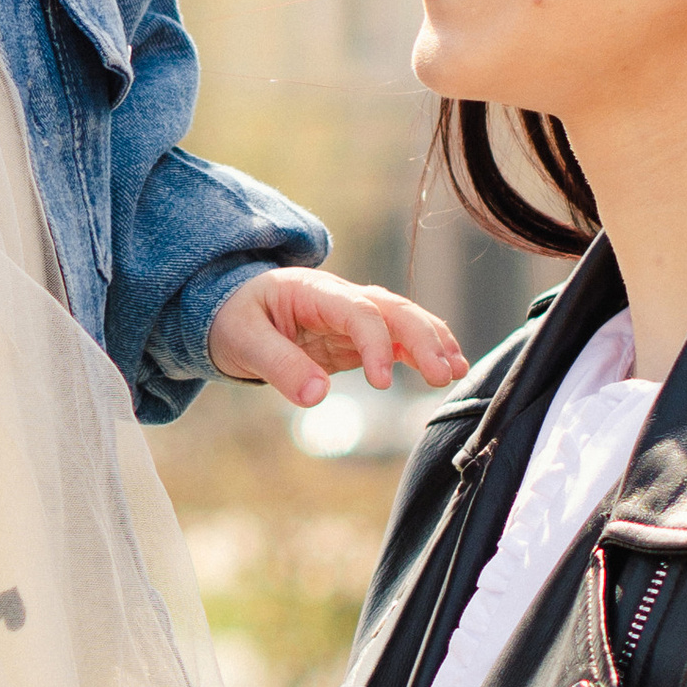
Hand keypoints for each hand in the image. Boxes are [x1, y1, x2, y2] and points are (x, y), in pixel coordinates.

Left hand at [207, 269, 467, 407]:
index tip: (381, 383)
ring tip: (456, 373)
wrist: (231, 311)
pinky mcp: (358, 337)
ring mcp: (354, 315)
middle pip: (394, 310)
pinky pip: (399, 340)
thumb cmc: (233, 319)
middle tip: (443, 376)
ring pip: (405, 321)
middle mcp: (342, 297)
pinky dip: (425, 352)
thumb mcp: (242, 341)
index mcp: (314, 290)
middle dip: (422, 340)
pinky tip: (449, 371)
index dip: (375, 344)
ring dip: (433, 343)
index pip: (358, 311)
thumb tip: (319, 397)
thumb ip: (279, 366)